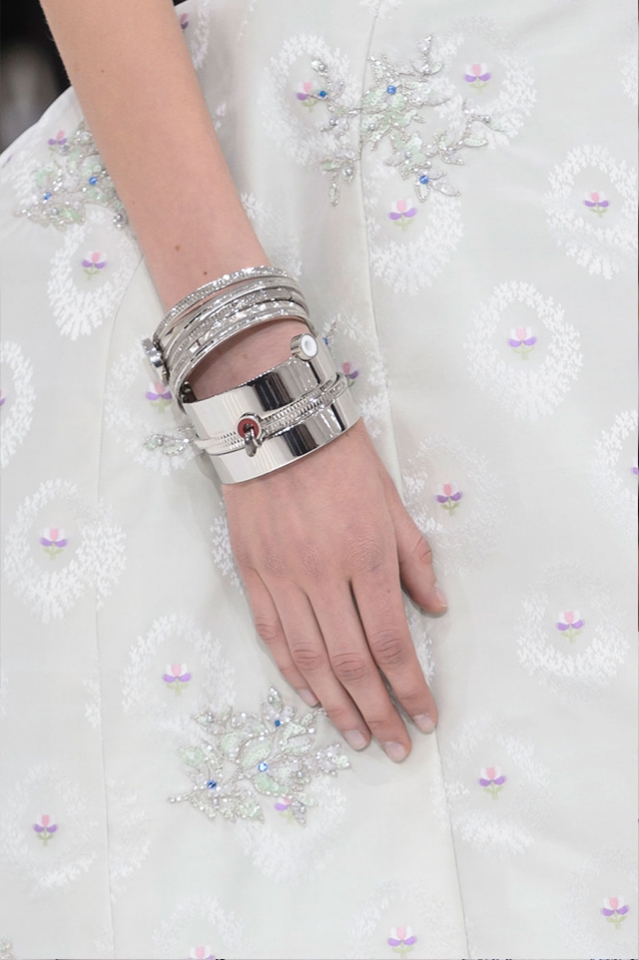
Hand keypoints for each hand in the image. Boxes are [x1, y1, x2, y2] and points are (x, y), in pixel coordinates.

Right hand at [223, 419, 446, 760]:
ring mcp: (282, 578)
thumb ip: (414, 559)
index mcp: (366, 556)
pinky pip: (272, 636)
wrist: (275, 425)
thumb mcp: (392, 501)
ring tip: (358, 737)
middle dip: (379, 712)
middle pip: (352, 662)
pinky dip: (292, 673)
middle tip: (395, 747)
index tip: (426, 718)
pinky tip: (312, 698)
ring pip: (309, 659)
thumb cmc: (343, 459)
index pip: (392, 641)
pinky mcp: (253, 575)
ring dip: (337, 706)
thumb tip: (436, 611)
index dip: (411, 688)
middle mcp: (323, 576)